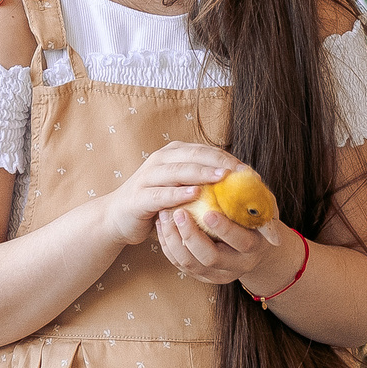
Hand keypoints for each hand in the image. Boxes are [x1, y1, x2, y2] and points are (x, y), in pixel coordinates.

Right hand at [103, 141, 239, 247]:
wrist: (117, 217)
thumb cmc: (157, 202)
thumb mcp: (181, 187)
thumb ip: (203, 181)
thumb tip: (240, 186)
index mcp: (173, 154)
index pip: (205, 151)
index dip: (228, 158)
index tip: (249, 171)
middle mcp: (160, 160)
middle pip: (193, 156)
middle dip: (218, 162)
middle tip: (240, 172)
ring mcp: (147, 177)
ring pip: (178, 171)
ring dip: (201, 173)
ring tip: (222, 178)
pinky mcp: (139, 197)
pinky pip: (161, 194)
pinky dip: (178, 193)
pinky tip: (195, 195)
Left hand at [154, 204, 290, 289]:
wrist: (250, 248)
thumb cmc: (256, 218)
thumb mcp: (261, 208)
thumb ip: (253, 195)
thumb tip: (241, 172)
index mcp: (255, 247)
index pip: (241, 241)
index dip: (224, 228)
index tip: (209, 212)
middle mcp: (236, 265)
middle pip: (210, 257)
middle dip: (191, 234)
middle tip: (179, 212)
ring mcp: (215, 273)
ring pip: (188, 262)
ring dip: (173, 237)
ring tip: (165, 213)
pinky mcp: (199, 274)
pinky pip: (177, 262)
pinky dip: (167, 242)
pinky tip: (162, 223)